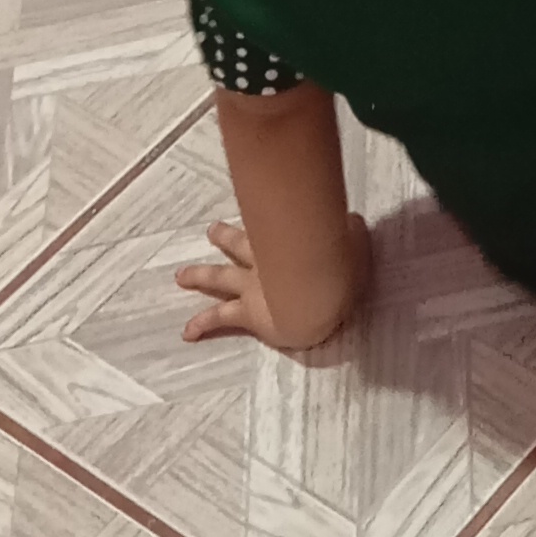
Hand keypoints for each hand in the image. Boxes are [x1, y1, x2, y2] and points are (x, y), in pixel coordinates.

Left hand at [175, 209, 368, 350]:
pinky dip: (201, 325)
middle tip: (211, 231)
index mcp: (290, 243)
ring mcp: (252, 286)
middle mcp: (265, 262)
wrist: (318, 299)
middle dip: (225, 237)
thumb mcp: (353, 241)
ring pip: (220, 278)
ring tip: (182, 276)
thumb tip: (351, 224)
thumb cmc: (339, 268)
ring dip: (200, 276)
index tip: (266, 204)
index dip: (272, 214)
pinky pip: (219, 318)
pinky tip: (187, 333)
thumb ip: (349, 232)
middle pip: (239, 245)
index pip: (278, 224)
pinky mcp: (248, 313)